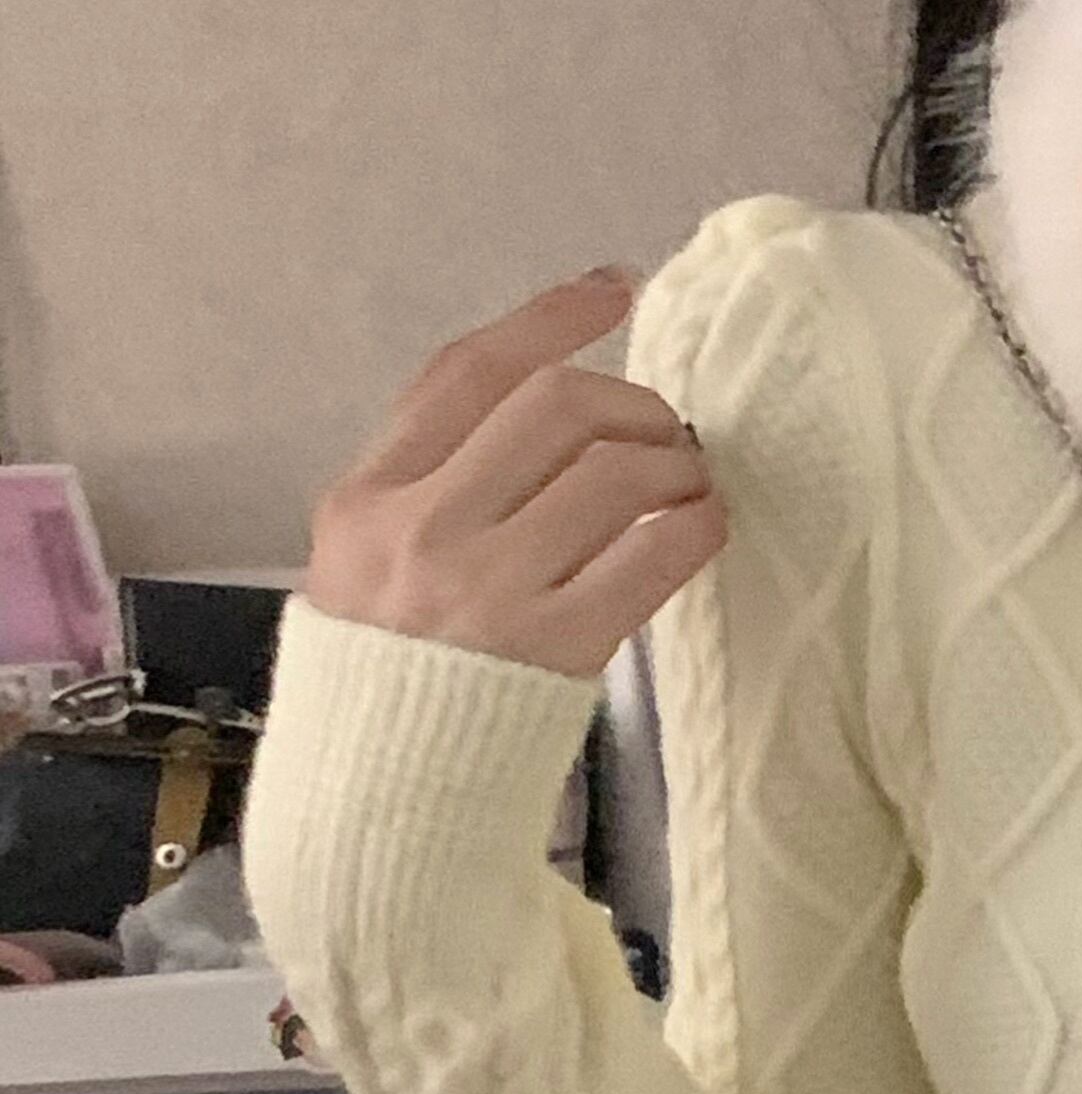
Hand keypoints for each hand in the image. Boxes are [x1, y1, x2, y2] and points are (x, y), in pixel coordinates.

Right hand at [301, 267, 723, 680]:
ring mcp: (490, 589)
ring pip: (612, 473)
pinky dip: (693, 528)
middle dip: (630, 401)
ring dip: (673, 465)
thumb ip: (426, 489)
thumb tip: (537, 415)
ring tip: (690, 484)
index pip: (467, 373)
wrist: (381, 800)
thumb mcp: (363, 567)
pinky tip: (705, 529)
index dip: (547, 319)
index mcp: (368, 498)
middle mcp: (425, 529)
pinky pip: (650, 559)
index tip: (610, 293)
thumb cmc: (388, 682)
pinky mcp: (554, 648)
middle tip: (665, 427)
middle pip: (553, 407)